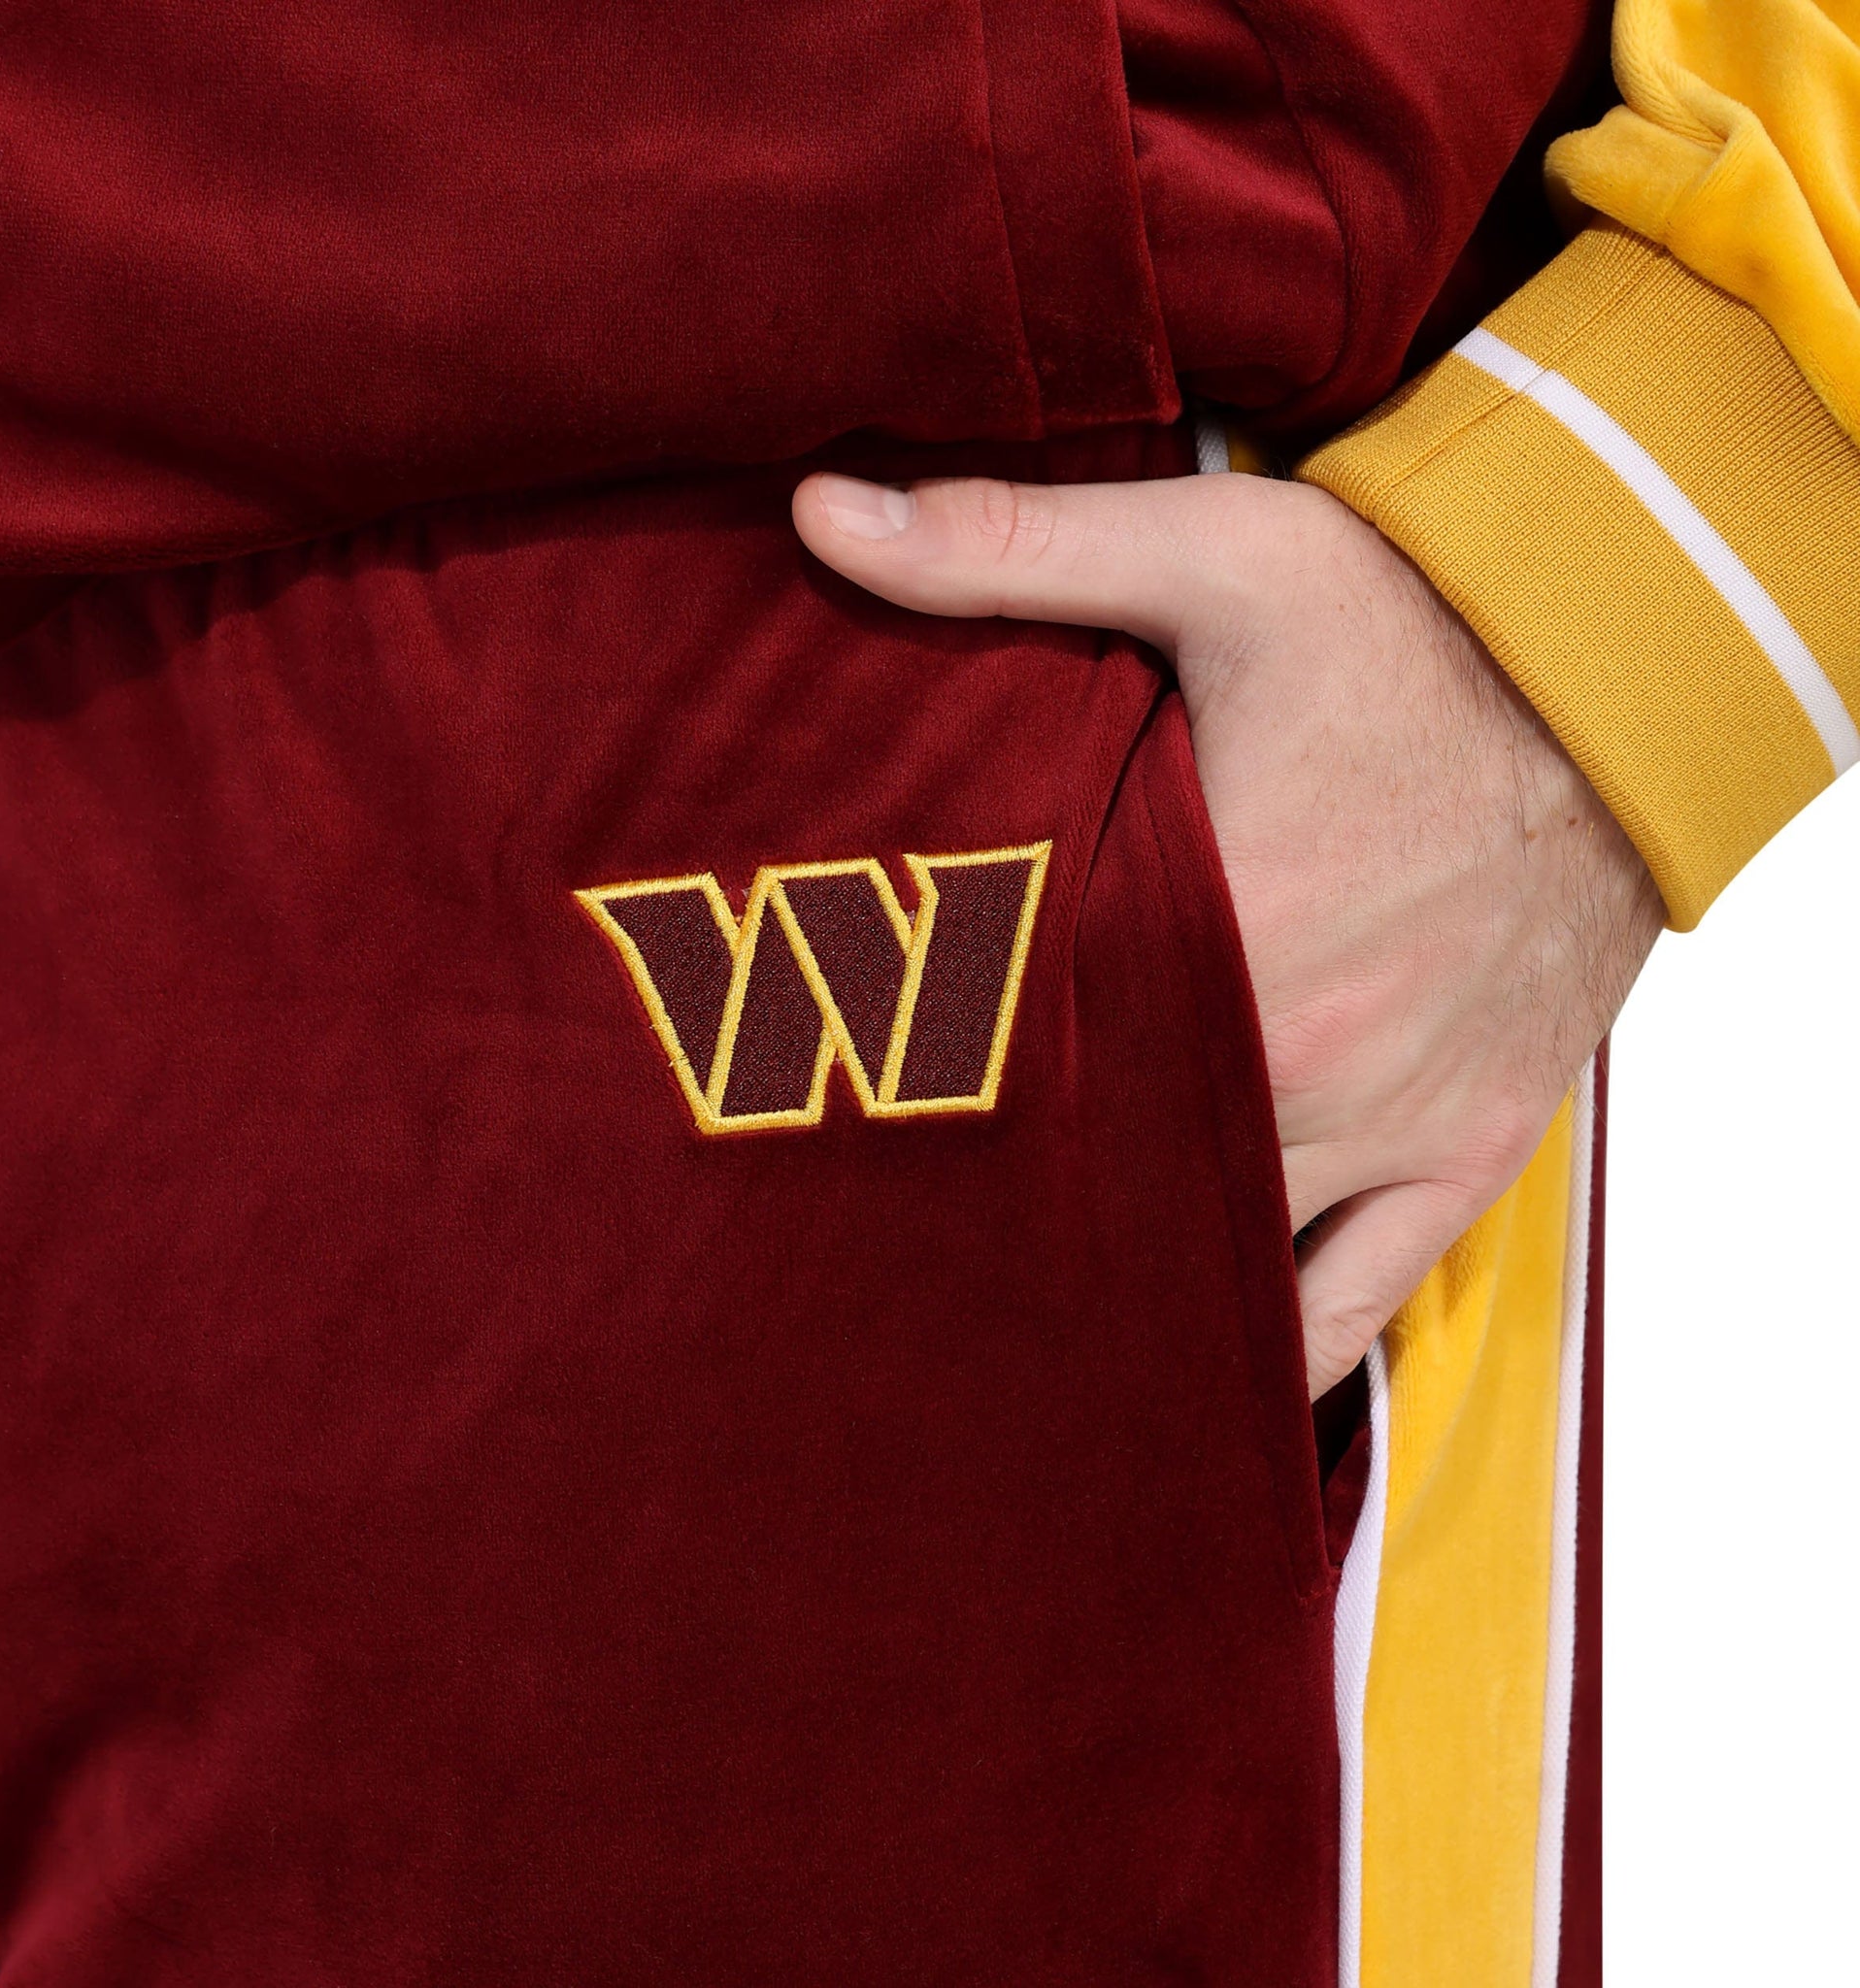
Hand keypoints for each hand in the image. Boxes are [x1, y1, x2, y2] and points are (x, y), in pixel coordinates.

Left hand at [793, 469, 1663, 1396]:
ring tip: (1003, 1306)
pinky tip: (1188, 1378)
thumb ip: (1004, 546)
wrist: (1630, 680)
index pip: (1022, 1069)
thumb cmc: (1417, 623)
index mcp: (1217, 932)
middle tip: (890, 1222)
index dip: (921, 1101)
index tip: (840, 1115)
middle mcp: (1297, 1060)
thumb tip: (820, 510)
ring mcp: (1389, 1125)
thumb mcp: (1213, 556)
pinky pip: (1356, 1304)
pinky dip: (1273, 1351)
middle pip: (1104, 1181)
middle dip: (999, 1198)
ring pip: (1214, 1263)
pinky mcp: (1467, 1151)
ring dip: (1116, 1278)